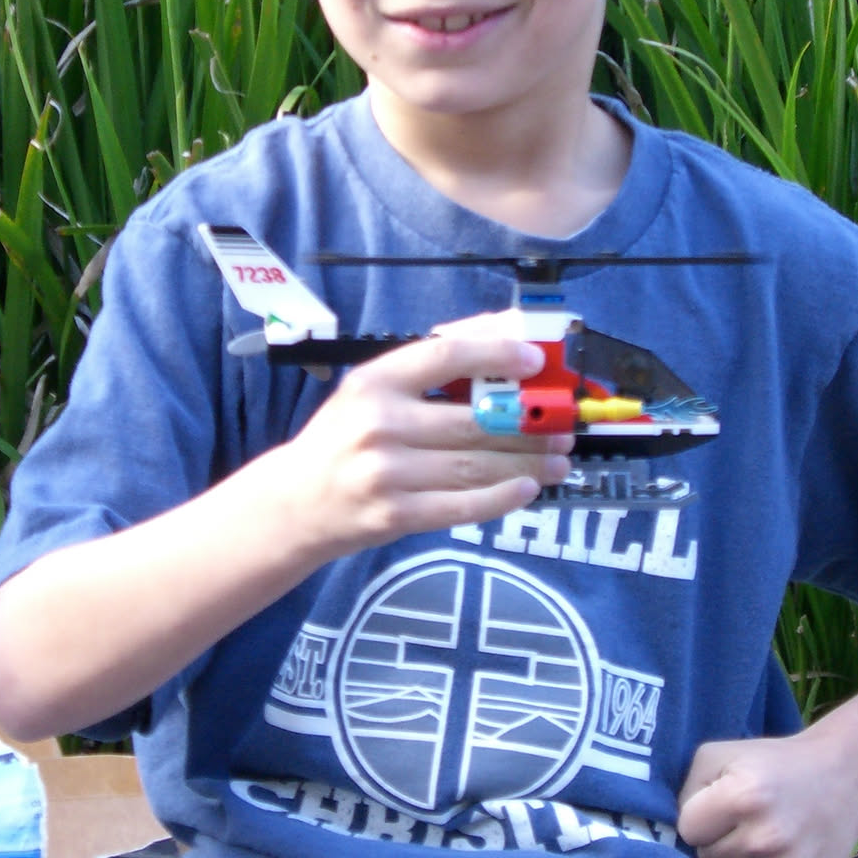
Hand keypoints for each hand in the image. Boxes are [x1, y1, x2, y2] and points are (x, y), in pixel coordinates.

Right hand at [271, 324, 572, 554]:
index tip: (535, 362)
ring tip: (558, 462)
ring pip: (475, 465)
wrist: (294, 503)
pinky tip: (527, 490)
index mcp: (374, 381)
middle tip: (563, 427)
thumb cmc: (343, 439)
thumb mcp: (369, 392)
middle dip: (529, 425)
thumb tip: (501, 342)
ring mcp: (386, 473)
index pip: (445, 355)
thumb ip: (426, 372)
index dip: (496, 354)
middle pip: (473, 420)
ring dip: (526, 464)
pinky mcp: (395, 515)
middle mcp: (379, 423)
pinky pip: (462, 506)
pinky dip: (501, 498)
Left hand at [677, 731, 857, 857]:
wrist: (843, 777)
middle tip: (742, 819)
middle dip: (717, 841)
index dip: (699, 817)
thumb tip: (670, 828)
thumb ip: (687, 787)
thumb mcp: (722, 754)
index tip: (718, 804)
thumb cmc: (772, 763)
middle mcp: (766, 836)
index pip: (688, 830)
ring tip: (759, 834)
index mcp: (744, 796)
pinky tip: (775, 853)